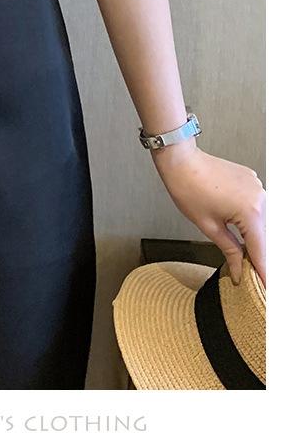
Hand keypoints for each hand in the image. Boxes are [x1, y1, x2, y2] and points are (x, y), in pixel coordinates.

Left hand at [151, 139, 265, 286]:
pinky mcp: (253, 182)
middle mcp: (260, 198)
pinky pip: (258, 207)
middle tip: (253, 275)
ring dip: (256, 238)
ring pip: (263, 223)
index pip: (261, 251)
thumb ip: (230, 250)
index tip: (266, 287)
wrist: (181, 160)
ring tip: (247, 256)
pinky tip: (242, 229)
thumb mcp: (209, 226)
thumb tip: (239, 271)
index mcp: (251, 212)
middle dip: (260, 257)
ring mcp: (258, 188)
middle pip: (265, 237)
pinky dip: (252, 220)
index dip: (263, 272)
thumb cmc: (189, 188)